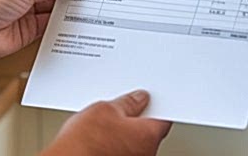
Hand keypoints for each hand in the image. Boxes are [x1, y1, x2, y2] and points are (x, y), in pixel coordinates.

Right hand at [43, 90, 171, 155]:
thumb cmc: (85, 144)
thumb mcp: (104, 109)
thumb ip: (126, 103)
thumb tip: (137, 99)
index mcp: (148, 135)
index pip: (162, 117)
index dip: (154, 105)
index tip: (146, 98)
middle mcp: (146, 153)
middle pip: (148, 131)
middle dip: (137, 119)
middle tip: (122, 108)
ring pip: (135, 144)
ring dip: (125, 134)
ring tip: (104, 126)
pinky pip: (123, 152)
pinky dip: (116, 146)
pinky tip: (99, 140)